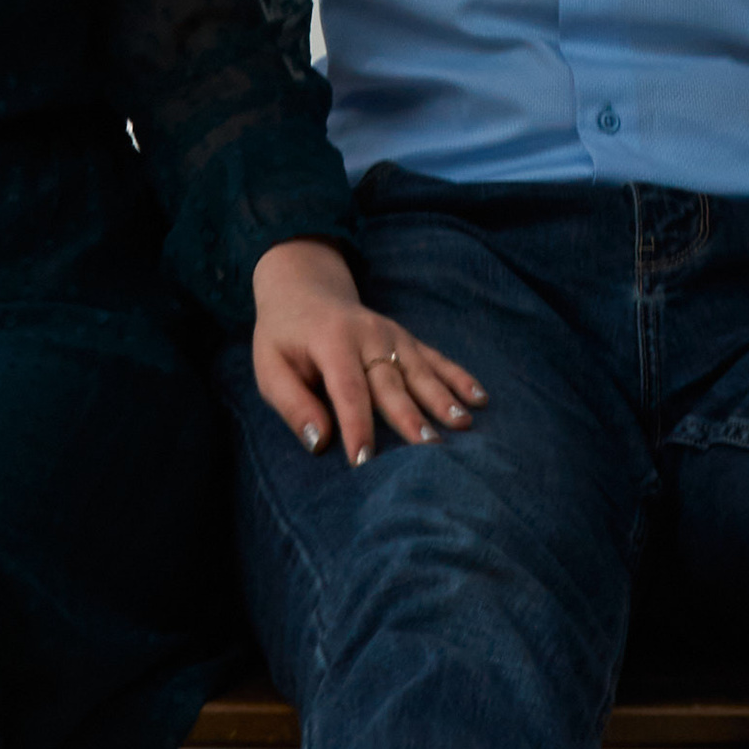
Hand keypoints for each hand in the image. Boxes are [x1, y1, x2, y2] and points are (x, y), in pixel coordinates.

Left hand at [250, 237, 485, 468]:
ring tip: (463, 424)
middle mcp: (368, 335)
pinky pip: (435, 358)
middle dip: (410, 416)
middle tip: (430, 447)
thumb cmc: (284, 337)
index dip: (357, 425)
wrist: (303, 287)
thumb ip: (292, 404)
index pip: (348, 389)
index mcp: (332, 342)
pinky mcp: (406, 339)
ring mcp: (392, 335)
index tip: (365, 461)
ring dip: (442, 398)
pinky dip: (458, 377)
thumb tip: (319, 442)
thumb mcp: (269, 368)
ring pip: (420, 371)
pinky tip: (479, 397)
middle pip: (391, 381)